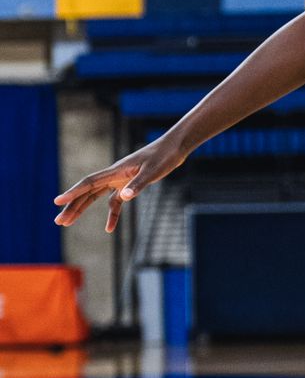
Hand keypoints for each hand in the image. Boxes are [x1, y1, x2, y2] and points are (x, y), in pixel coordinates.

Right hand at [54, 136, 188, 231]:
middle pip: (87, 192)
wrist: (174, 148)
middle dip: (72, 206)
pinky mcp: (129, 184)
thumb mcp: (153, 171)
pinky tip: (109, 229)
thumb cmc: (164, 157)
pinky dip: (111, 214)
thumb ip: (138, 184)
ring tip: (68, 223)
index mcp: (116, 170)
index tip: (57, 201)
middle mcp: (114, 175)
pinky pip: (115, 202)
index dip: (73, 192)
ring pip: (96, 197)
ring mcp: (120, 180)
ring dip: (82, 209)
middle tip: (58, 221)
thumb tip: (124, 197)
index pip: (89, 183)